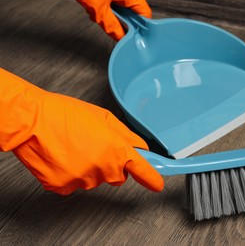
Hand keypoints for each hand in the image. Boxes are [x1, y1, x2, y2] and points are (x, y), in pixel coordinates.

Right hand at [0, 68, 163, 194]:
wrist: (31, 121)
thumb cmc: (65, 114)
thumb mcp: (104, 117)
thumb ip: (127, 136)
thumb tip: (141, 148)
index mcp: (116, 150)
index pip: (142, 170)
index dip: (152, 178)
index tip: (157, 184)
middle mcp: (103, 168)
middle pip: (118, 176)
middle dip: (113, 165)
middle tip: (95, 146)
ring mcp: (83, 180)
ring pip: (95, 179)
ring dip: (90, 167)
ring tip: (75, 147)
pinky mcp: (64, 187)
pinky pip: (75, 184)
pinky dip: (72, 173)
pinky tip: (64, 157)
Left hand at [62, 0, 151, 40]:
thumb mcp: (98, 9)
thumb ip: (111, 25)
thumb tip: (120, 37)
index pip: (144, 11)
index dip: (143, 25)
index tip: (139, 36)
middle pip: (132, 11)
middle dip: (125, 23)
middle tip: (119, 31)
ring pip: (120, 9)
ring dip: (113, 18)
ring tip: (101, 18)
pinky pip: (110, 4)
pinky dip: (104, 11)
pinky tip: (94, 12)